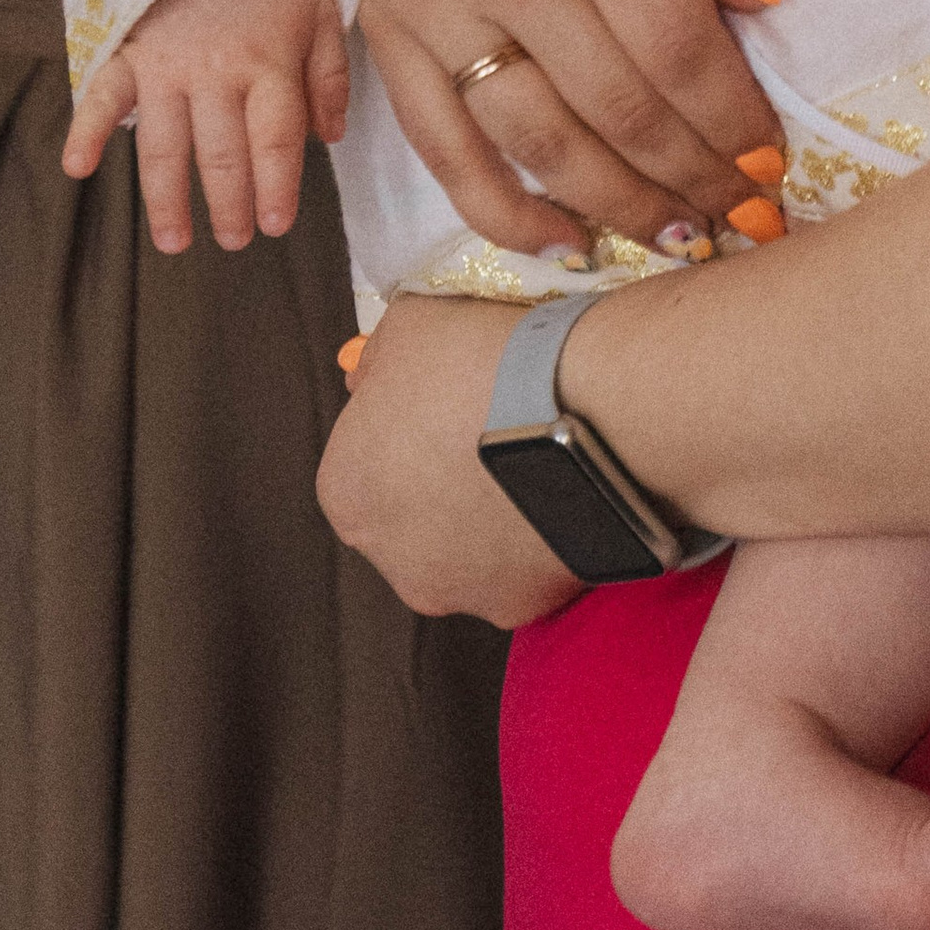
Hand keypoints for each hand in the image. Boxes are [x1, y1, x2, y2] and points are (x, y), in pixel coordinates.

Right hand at [65, 0, 348, 254]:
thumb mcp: (320, 12)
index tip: (276, 225)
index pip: (275, 140)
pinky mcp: (127, 52)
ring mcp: (166, 65)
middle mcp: (216, 71)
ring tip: (175, 242)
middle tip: (235, 240)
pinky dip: (86, 131)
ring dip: (166, 199)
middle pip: (222, 154)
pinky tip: (78, 169)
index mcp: (269, 63)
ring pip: (165, 145)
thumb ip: (330, 77)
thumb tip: (328, 140)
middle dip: (229, 206)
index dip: (276, 187)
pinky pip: (102, 95)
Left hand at [317, 293, 580, 627]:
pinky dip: (538, 537)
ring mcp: (460, 591)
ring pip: (469, 550)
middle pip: (412, 514)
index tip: (446, 400)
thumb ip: (380, 362)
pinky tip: (565, 490)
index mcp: (346, 491)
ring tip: (535, 457)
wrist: (583, 412)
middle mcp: (391, 557)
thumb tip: (371, 380)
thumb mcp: (410, 322)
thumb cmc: (482, 362)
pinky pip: (525, 569)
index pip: (363, 460)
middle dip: (444, 479)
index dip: (405, 424)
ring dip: (491, 514)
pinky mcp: (524, 608)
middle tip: (490, 427)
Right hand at [353, 0, 782, 253]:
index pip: (675, 46)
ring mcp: (434, 3)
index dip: (734, 121)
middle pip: (618, 109)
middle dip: (695, 180)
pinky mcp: (386, 30)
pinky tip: (567, 240)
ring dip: (619, 207)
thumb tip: (760, 0)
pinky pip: (447, 151)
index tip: (775, 163)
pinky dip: (507, 211)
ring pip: (540, 144)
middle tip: (747, 219)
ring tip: (680, 237)